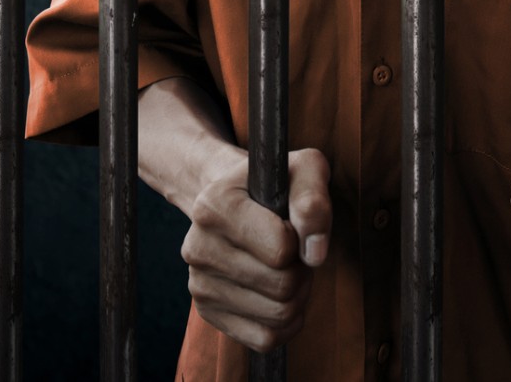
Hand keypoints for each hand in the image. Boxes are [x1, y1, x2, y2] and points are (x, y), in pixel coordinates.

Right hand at [181, 147, 331, 352]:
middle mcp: (196, 247)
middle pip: (282, 286)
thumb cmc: (272, 185)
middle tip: (294, 252)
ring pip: (278, 315)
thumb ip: (313, 200)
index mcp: (213, 205)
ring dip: (297, 296)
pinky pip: (265, 339)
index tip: (290, 225)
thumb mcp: (303, 170)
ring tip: (285, 269)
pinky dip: (285, 323)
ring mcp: (198, 283)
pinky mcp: (207, 312)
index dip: (300, 239)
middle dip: (301, 271)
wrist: (231, 200)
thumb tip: (314, 254)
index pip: (281, 248)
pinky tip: (278, 295)